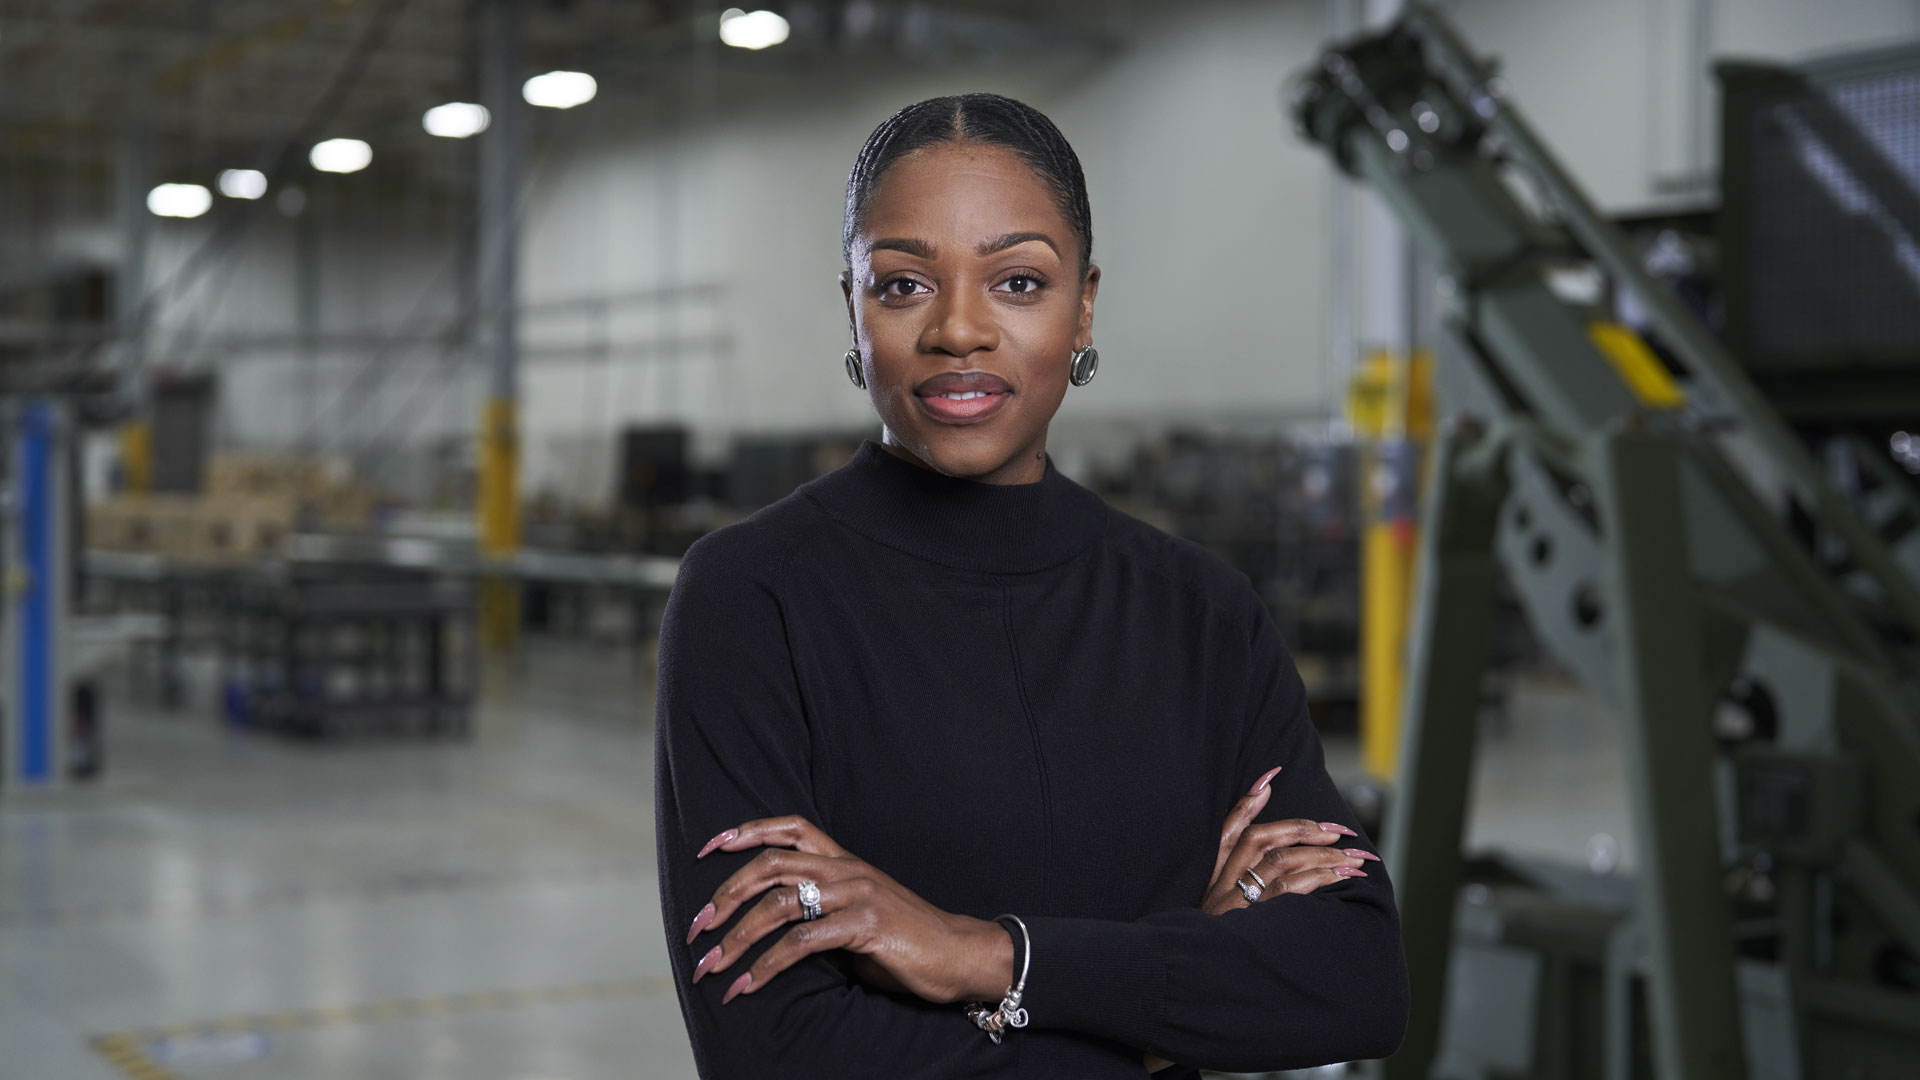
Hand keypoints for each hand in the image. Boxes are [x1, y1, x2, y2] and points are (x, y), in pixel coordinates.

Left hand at [684, 816, 1012, 1006]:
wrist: (962, 954)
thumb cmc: (909, 942)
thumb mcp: (859, 917)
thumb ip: (822, 914)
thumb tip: (779, 934)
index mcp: (846, 862)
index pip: (791, 828)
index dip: (746, 831)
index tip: (708, 847)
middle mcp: (848, 870)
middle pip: (771, 863)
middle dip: (726, 893)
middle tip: (699, 926)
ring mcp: (857, 895)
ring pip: (780, 902)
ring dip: (737, 936)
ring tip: (712, 965)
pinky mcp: (865, 926)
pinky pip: (802, 942)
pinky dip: (767, 965)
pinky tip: (748, 984)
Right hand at [1145, 768, 1380, 1073]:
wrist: (1189, 990)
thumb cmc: (1212, 952)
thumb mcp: (1215, 914)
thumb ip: (1236, 885)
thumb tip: (1263, 851)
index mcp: (1212, 881)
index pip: (1229, 831)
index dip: (1249, 801)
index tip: (1272, 775)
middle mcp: (1222, 888)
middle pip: (1262, 841)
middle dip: (1303, 828)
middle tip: (1338, 830)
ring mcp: (1237, 906)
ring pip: (1281, 862)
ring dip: (1321, 854)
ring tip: (1352, 858)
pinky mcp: (1254, 924)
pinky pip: (1291, 892)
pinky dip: (1318, 879)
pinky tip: (1339, 878)